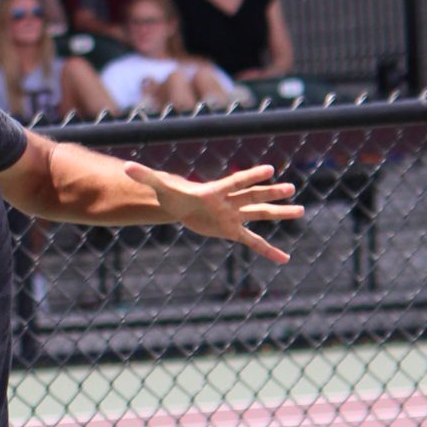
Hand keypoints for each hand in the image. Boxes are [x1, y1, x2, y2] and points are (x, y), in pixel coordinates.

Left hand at [122, 159, 302, 261]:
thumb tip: (126, 167)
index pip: (236, 182)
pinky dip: (268, 250)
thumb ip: (146, 176)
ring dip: (279, 213)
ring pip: (259, 214)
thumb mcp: (159, 187)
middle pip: (253, 196)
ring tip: (300, 210)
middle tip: (291, 188)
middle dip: (271, 193)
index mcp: (216, 190)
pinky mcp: (232, 230)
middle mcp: (230, 202)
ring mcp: (234, 216)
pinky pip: (253, 242)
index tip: (269, 170)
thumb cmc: (172, 194)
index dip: (251, 177)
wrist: (181, 205)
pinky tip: (284, 258)